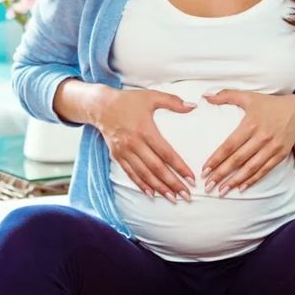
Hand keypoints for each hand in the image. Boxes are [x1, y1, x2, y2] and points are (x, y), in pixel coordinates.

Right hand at [94, 88, 196, 202]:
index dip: (179, 167)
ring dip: (159, 188)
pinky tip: (152, 193)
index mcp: (145, 130)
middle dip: (172, 183)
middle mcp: (134, 143)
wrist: (102, 106)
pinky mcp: (117, 156)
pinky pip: (131, 174)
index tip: (191, 178)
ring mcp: (125, 152)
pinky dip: (141, 185)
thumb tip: (193, 106)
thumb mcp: (151, 96)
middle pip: (156, 168)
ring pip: (144, 174)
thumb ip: (173, 101)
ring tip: (173, 198)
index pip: (166, 153)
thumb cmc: (129, 100)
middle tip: (186, 195)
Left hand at [200, 91, 294, 196]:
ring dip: (235, 181)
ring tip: (221, 191)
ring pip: (251, 168)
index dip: (217, 158)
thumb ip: (226, 95)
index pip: (230, 145)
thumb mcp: (248, 96)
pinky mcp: (280, 155)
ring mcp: (272, 148)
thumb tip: (206, 97)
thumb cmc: (269, 104)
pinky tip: (241, 187)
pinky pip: (264, 170)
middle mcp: (261, 137)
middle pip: (238, 159)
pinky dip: (252, 180)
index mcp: (250, 124)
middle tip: (208, 185)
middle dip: (221, 174)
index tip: (204, 169)